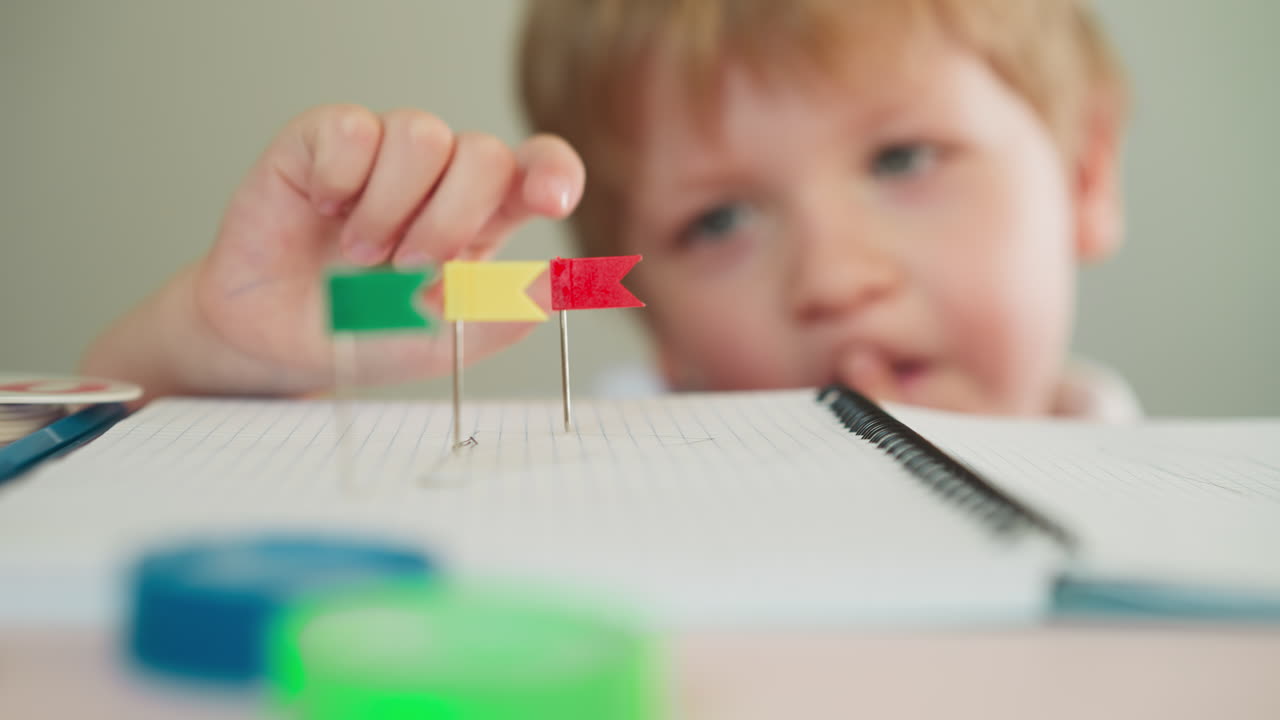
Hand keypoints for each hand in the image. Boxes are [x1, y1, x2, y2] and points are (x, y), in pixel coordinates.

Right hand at [195, 105, 583, 388]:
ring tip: (358, 255)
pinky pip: (351, 128)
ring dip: (392, 206)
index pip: (537, 167)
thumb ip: (501, 316)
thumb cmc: (360, 335)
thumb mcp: (439, 343)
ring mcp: (382, 154)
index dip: (553, 171)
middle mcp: (440, 178)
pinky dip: (339, 180)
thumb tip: (567, 285)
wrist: (272, 344)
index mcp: (482, 219)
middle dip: (453, 217)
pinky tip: (322, 213)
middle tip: (410, 268)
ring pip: (421, 132)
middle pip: (483, 152)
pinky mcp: (322, 140)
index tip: (552, 202)